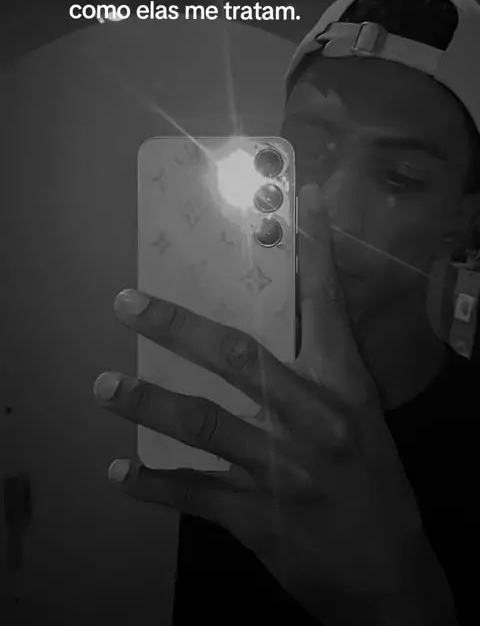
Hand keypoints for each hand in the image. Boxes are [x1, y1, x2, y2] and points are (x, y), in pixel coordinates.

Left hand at [94, 184, 455, 624]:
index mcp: (343, 389)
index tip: (302, 202)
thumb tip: (285, 324)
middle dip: (177, 326)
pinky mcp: (255, 517)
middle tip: (127, 304)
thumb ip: (321, 372)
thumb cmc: (374, 484)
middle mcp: (310, 421)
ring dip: (146, 402)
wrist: (389, 573)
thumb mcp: (360, 418)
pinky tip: (120, 473)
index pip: (324, 306)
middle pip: (235, 357)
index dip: (313, 251)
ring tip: (103, 389)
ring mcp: (279, 470)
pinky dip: (152, 484)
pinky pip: (192, 493)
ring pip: (201, 422)